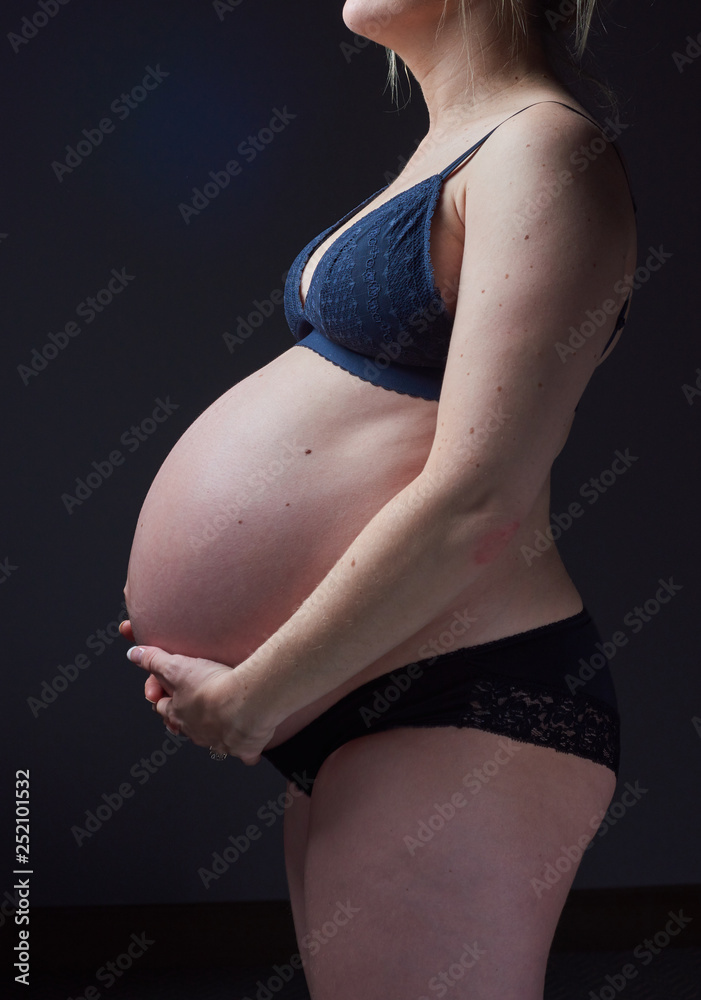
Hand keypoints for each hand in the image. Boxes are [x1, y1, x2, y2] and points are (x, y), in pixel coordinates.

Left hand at [120, 621, 276, 764]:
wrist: (246, 704)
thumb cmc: (212, 687)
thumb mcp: (177, 667)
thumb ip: (155, 660)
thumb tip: (133, 654)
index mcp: (179, 714)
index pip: (164, 708)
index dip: (163, 699)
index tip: (166, 692)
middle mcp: (196, 732)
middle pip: (185, 726)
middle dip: (186, 718)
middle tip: (191, 708)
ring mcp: (219, 743)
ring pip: (212, 741)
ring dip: (214, 732)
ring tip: (221, 720)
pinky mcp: (244, 749)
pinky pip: (244, 754)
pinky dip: (246, 750)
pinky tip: (249, 744)